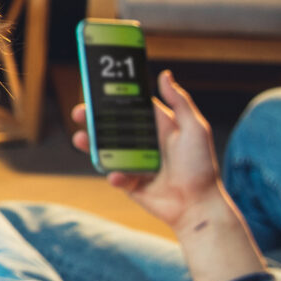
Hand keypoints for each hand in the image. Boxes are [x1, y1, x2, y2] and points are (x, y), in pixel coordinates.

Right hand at [73, 69, 266, 280]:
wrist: (197, 205)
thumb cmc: (201, 166)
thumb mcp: (194, 128)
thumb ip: (180, 102)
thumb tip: (164, 75)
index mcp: (158, 126)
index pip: (131, 106)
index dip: (114, 97)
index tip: (97, 88)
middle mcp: (144, 142)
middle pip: (113, 126)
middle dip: (93, 118)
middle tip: (79, 112)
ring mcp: (134, 162)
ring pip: (107, 149)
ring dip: (91, 143)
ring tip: (80, 139)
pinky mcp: (130, 183)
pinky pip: (115, 175)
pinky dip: (115, 175)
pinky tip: (118, 176)